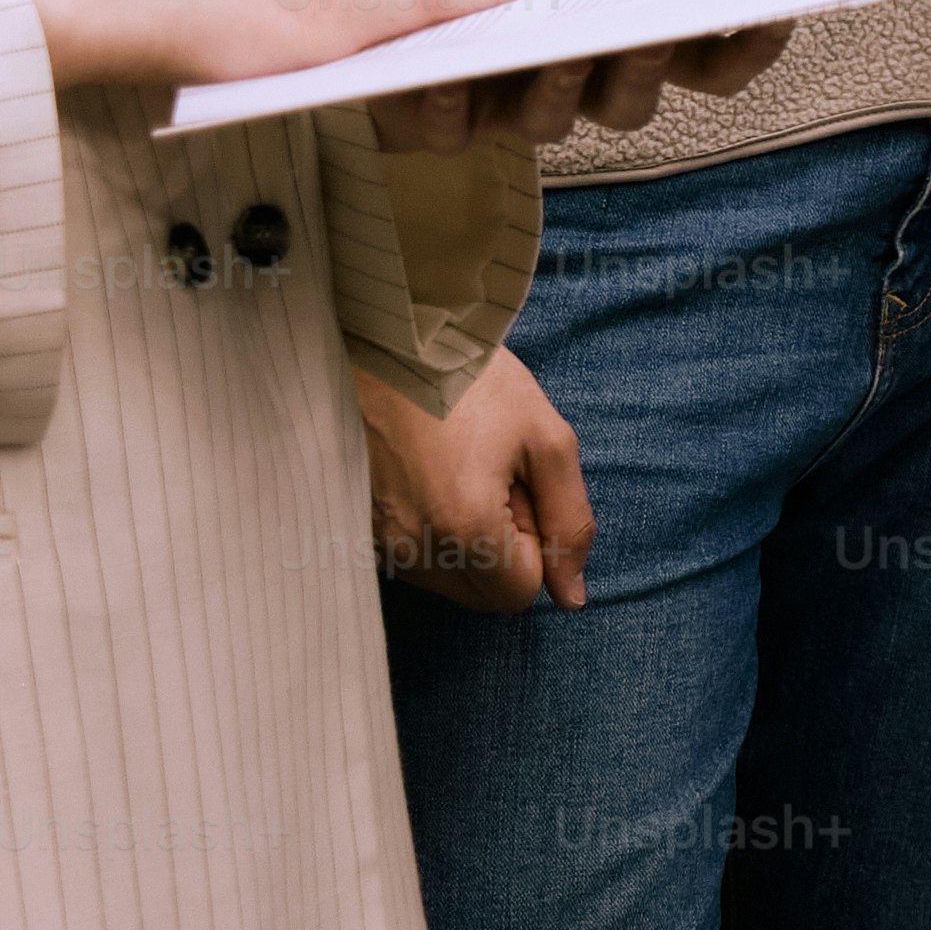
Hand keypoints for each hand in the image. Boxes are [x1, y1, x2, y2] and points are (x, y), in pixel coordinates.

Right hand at [358, 341, 593, 610]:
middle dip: (503, 548)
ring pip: (448, 578)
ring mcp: (377, 540)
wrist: (391, 333)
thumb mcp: (547, 438)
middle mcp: (412, 548)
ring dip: (467, 538)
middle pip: (482, 594)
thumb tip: (572, 596)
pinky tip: (429, 469)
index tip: (522, 485)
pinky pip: (413, 556)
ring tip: (460, 465)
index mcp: (465, 528)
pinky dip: (432, 527)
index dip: (537, 542)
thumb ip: (569, 521)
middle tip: (496, 476)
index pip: (521, 593)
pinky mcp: (357, 527)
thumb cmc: (473, 378)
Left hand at [367, 23, 795, 158]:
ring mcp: (513, 108)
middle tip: (651, 31)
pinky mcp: (442, 123)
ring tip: (558, 49)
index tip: (775, 8)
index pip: (707, 66)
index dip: (746, 48)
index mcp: (620, 44)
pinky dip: (453, 105)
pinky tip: (449, 77)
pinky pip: (453, 130)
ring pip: (552, 121)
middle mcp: (578, 86)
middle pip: (635, 103)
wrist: (392, 6)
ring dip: (560, 85)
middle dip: (646, 66)